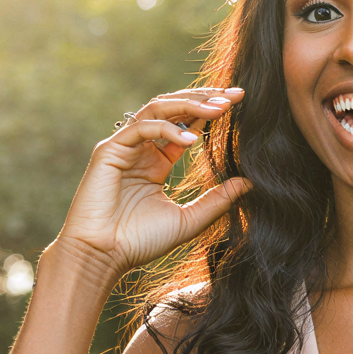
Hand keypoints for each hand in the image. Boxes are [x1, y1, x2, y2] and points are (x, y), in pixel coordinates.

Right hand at [56, 88, 251, 276]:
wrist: (103, 257)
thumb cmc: (139, 242)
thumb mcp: (188, 220)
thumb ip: (217, 200)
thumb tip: (250, 183)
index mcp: (157, 162)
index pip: (187, 126)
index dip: (211, 112)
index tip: (240, 104)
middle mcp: (141, 149)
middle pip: (173, 109)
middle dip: (204, 99)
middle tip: (235, 96)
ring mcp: (124, 147)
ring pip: (157, 109)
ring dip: (189, 105)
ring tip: (219, 109)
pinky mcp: (109, 151)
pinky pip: (141, 128)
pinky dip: (167, 129)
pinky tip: (191, 139)